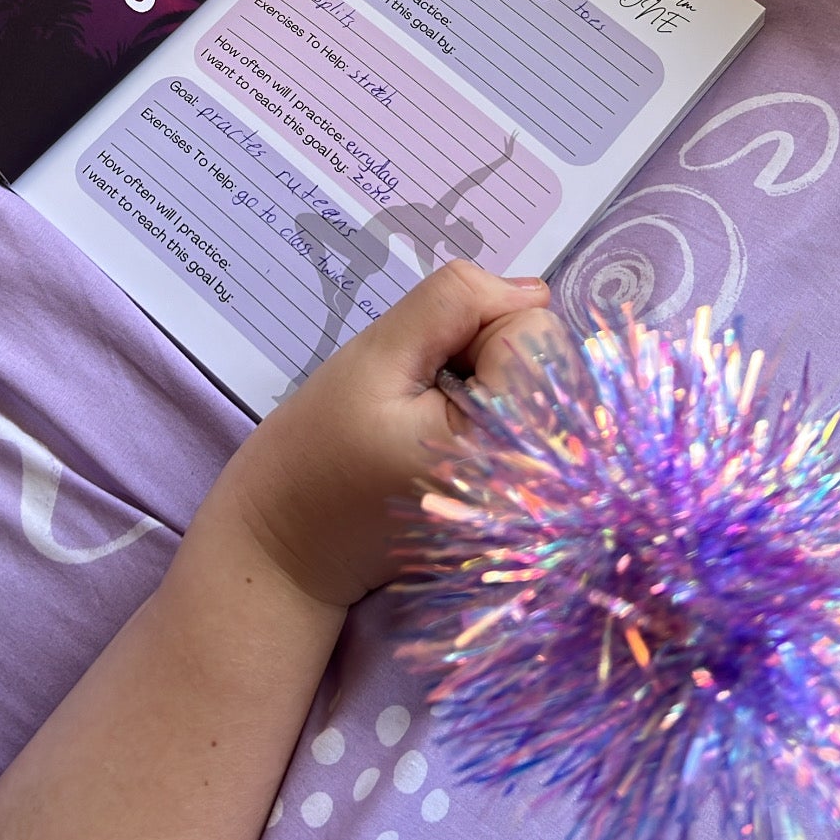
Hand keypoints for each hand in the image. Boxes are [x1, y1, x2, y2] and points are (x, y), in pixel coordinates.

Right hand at [215, 262, 550, 610]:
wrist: (290, 549)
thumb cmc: (317, 453)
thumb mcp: (373, 356)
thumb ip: (452, 303)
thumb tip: (529, 291)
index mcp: (510, 450)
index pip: (533, 330)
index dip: (473, 328)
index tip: (421, 372)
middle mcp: (546, 481)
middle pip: (549, 354)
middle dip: (486, 351)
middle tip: (421, 395)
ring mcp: (544, 498)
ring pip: (544, 378)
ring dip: (490, 378)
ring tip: (430, 418)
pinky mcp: (531, 501)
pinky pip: (536, 415)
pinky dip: (495, 408)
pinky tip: (447, 435)